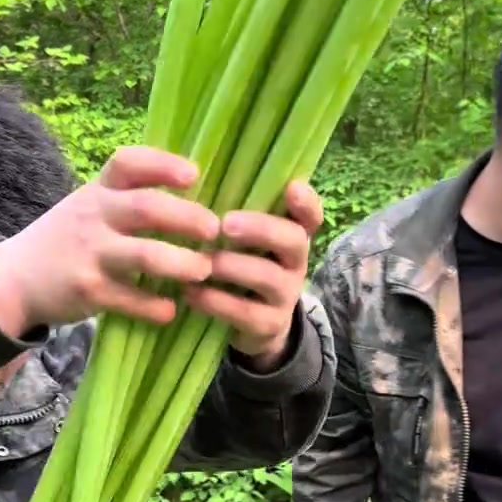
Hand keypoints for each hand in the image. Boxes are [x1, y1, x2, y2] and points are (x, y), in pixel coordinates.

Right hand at [0, 147, 220, 337]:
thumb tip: (194, 194)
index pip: (128, 163)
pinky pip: (130, 300)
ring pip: (143, 256)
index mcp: (98, 191)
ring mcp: (91, 255)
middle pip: (147, 208)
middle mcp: (94, 216)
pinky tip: (171, 310)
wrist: (16, 279)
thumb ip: (128, 197)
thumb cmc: (68, 239)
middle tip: (214, 230)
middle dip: (186, 217)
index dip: (163, 165)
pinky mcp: (89, 292)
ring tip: (203, 271)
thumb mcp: (89, 206)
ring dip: (179, 263)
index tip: (194, 175)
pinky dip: (154, 307)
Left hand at [184, 180, 322, 370]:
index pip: (311, 214)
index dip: (306, 202)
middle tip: (226, 224)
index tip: (291, 187)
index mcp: (291, 234)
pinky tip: (190, 293)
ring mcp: (285, 295)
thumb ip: (233, 212)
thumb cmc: (241, 267)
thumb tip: (190, 174)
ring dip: (232, 266)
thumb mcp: (244, 241)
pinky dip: (216, 302)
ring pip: (268, 277)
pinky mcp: (269, 325)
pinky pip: (245, 313)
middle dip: (261, 229)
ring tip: (202, 261)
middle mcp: (295, 262)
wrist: (254, 326)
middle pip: (294, 240)